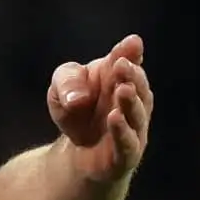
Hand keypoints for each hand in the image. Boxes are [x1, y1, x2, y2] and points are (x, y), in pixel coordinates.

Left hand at [48, 34, 153, 181]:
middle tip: (122, 65)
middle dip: (131, 75)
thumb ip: (68, 83)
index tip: (131, 45)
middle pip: (137, 87)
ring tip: (122, 89)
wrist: (75, 150)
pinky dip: (122, 131)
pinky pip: (128, 143)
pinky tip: (114, 118)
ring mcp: (134, 128)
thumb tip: (78, 98)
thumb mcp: (61, 89)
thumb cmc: (74, 109)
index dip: (130, 53)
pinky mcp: (126, 154)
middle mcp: (133, 101)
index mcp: (120, 79)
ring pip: (138, 115)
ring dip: (131, 101)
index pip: (129, 62)